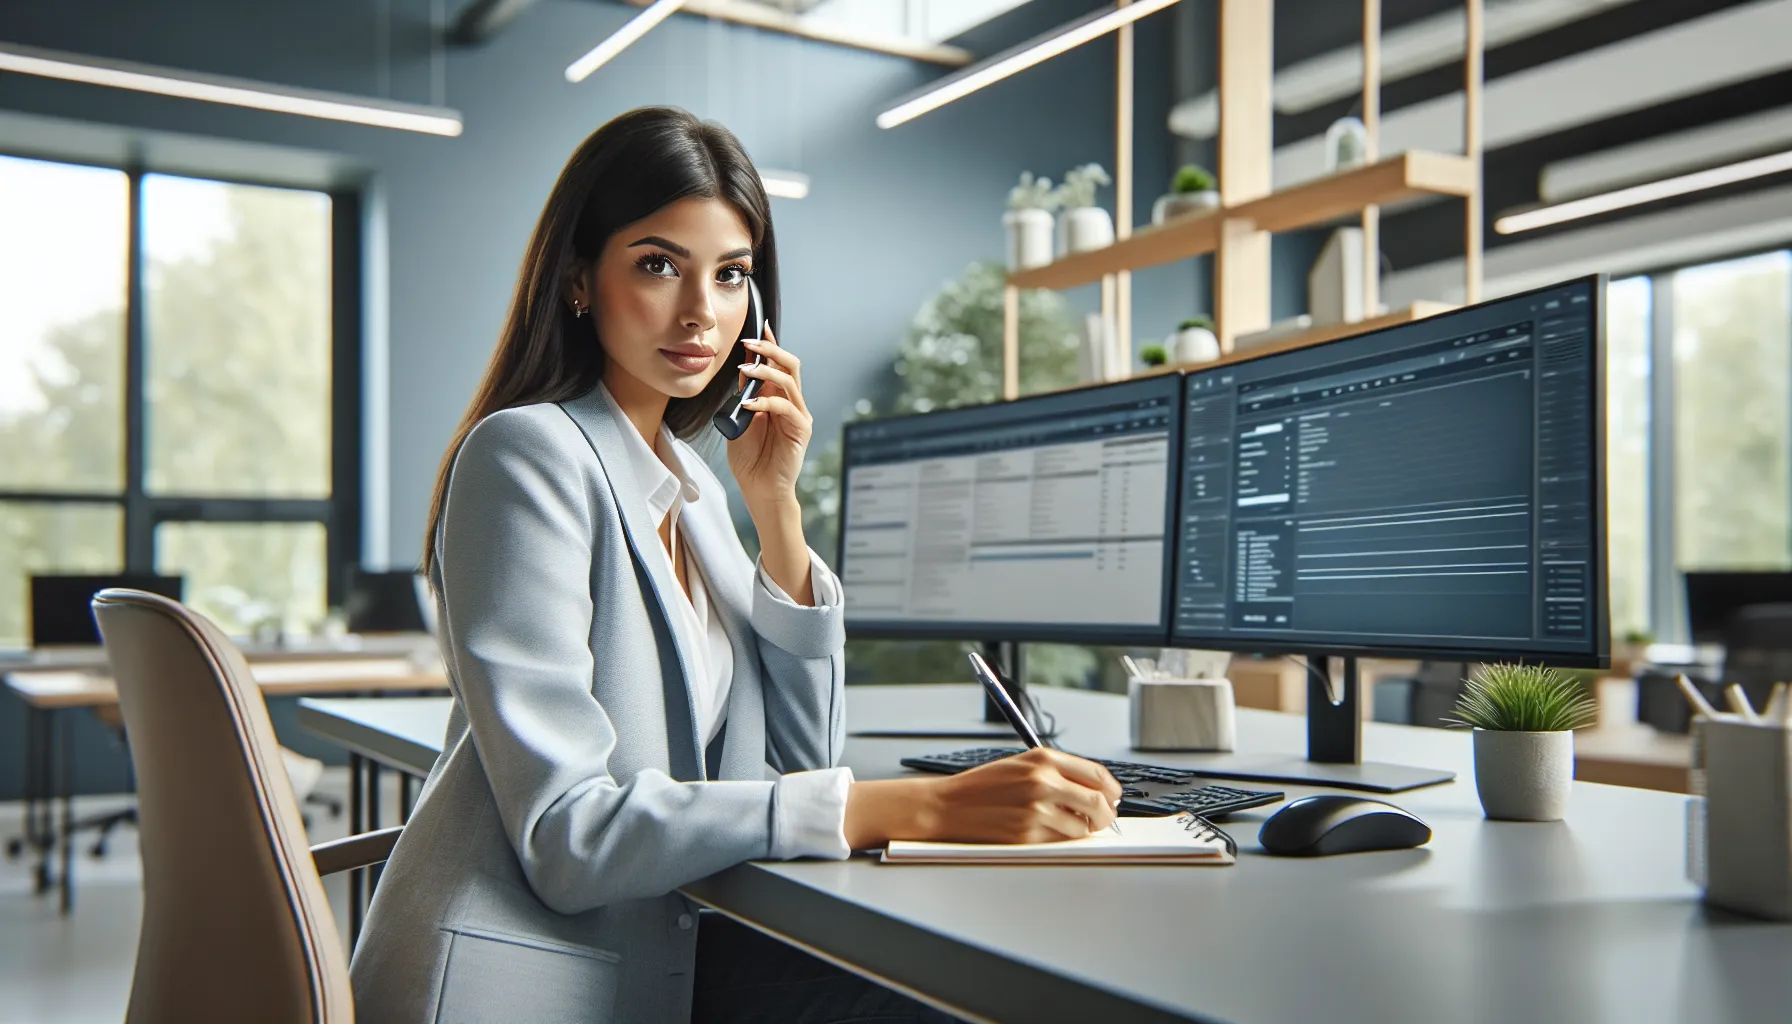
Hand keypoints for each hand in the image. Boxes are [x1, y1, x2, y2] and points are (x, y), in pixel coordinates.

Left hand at [725, 325, 810, 512]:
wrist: (760, 490)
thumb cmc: (749, 459)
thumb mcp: (740, 419)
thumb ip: (743, 395)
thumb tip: (742, 366)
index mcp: (778, 398)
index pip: (778, 364)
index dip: (770, 345)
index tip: (759, 328)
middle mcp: (792, 403)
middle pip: (790, 365)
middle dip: (771, 350)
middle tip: (751, 343)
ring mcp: (798, 416)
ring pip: (788, 381)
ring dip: (765, 371)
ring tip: (745, 371)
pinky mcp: (801, 430)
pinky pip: (785, 408)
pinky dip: (766, 402)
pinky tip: (749, 403)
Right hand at [931, 748, 1122, 842]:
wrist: (947, 806)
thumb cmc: (982, 787)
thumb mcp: (1020, 765)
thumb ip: (1057, 772)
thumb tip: (1095, 792)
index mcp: (1043, 759)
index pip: (1096, 774)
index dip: (1111, 789)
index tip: (1113, 797)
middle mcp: (1043, 782)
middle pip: (1098, 803)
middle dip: (1105, 814)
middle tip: (1102, 818)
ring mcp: (1036, 811)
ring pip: (1082, 827)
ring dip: (1079, 829)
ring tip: (1062, 824)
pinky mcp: (1028, 836)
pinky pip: (1060, 842)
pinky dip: (1059, 840)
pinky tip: (1044, 832)